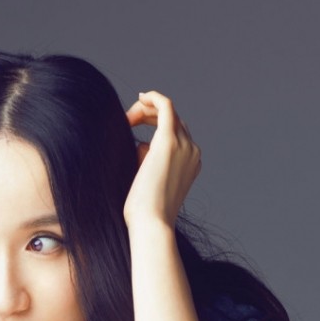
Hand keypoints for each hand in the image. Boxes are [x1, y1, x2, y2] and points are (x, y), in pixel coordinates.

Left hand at [123, 90, 200, 230]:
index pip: (176, 133)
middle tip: (127, 123)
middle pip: (173, 121)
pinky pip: (166, 106)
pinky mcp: (169, 141)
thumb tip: (140, 144)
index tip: (133, 127)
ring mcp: (184, 145)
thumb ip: (148, 162)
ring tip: (127, 119)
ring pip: (168, 113)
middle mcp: (192, 152)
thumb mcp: (149, 184)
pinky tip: (141, 96)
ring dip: (147, 109)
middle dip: (150, 115)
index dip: (154, 124)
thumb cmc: (145, 214)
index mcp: (191, 164)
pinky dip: (154, 97)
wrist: (151, 224)